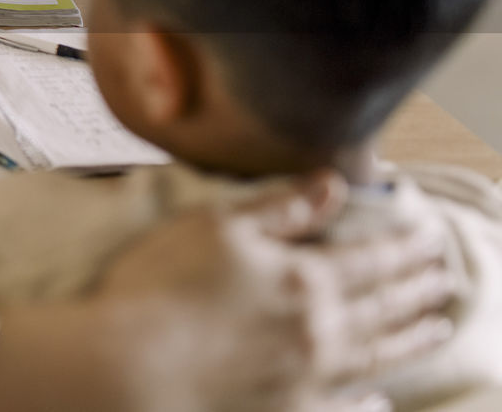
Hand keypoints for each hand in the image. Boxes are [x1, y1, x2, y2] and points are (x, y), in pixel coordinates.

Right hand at [92, 169, 453, 410]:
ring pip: (375, 357)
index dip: (404, 247)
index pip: (370, 259)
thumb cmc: (162, 286)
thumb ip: (280, 208)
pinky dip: (368, 403)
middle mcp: (318, 330)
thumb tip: (332, 184)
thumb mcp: (216, 225)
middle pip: (382, 308)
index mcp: (303, 278)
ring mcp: (305, 378)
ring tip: (435, 328)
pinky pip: (342, 409)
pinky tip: (378, 400)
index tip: (429, 238)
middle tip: (444, 279)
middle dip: (416, 290)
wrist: (129, 364)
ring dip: (410, 341)